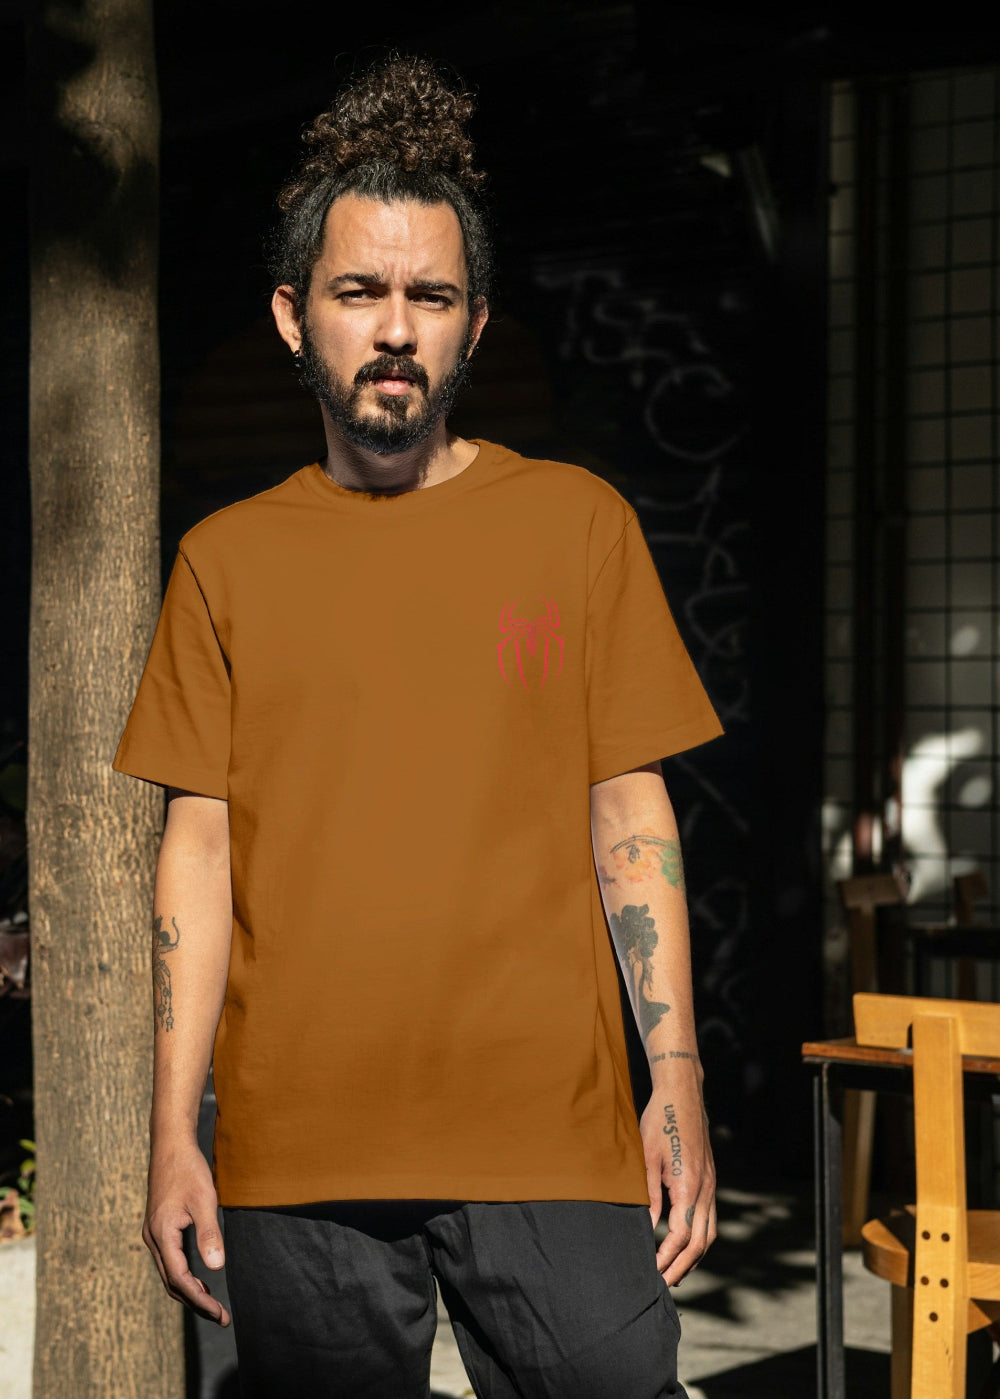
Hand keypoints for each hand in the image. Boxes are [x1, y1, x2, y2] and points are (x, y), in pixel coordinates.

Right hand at [143, 1138, 230, 1325]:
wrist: (170, 1146)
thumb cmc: (188, 1170)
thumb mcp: (204, 1200)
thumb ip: (209, 1234)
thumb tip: (216, 1269)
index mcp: (162, 1235)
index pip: (181, 1280)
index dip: (200, 1300)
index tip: (220, 1314)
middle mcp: (152, 1239)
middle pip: (173, 1283)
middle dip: (196, 1303)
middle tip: (221, 1317)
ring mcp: (153, 1234)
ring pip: (169, 1274)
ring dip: (189, 1291)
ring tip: (213, 1305)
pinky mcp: (158, 1228)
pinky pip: (169, 1261)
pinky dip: (184, 1276)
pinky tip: (200, 1279)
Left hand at [639, 1068, 716, 1286]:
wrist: (682, 1093)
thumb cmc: (659, 1121)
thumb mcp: (646, 1158)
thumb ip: (647, 1196)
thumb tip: (646, 1230)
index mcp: (689, 1185)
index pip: (682, 1235)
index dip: (668, 1257)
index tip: (653, 1273)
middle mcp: (705, 1189)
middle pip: (701, 1241)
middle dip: (682, 1266)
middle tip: (663, 1284)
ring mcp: (710, 1184)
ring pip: (710, 1233)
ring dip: (694, 1256)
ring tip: (674, 1272)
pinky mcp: (709, 1180)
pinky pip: (709, 1218)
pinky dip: (699, 1238)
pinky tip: (683, 1243)